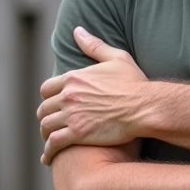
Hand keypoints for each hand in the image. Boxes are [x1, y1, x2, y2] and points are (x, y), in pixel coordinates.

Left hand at [37, 27, 147, 164]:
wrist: (145, 106)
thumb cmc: (134, 83)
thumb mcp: (116, 58)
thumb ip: (94, 45)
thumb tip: (78, 31)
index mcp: (74, 78)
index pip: (47, 89)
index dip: (48, 98)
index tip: (52, 104)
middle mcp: (68, 96)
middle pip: (44, 108)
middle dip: (46, 116)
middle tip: (50, 123)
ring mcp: (71, 115)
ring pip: (46, 126)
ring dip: (45, 134)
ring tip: (49, 140)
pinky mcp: (77, 134)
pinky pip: (53, 144)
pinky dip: (48, 151)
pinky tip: (48, 157)